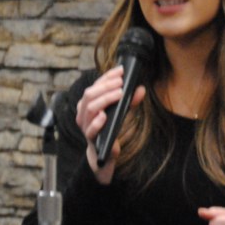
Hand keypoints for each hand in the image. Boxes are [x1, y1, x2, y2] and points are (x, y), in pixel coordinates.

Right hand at [75, 66, 145, 184]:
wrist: (104, 153)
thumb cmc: (110, 129)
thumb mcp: (121, 113)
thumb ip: (129, 102)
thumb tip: (141, 89)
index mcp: (88, 103)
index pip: (95, 85)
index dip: (107, 77)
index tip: (120, 70)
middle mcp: (83, 113)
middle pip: (90, 94)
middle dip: (106, 86)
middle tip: (120, 82)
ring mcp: (85, 125)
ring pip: (90, 108)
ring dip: (104, 99)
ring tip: (119, 94)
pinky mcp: (90, 138)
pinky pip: (90, 129)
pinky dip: (97, 122)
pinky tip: (105, 115)